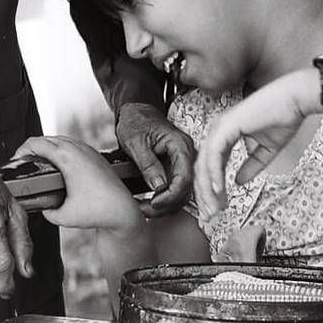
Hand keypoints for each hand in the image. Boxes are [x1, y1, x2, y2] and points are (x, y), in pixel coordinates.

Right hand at [11, 135, 145, 230]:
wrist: (123, 210)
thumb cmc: (97, 211)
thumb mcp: (62, 216)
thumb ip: (45, 211)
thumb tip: (40, 207)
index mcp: (67, 157)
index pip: (36, 143)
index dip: (21, 151)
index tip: (15, 162)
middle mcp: (78, 148)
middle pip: (46, 139)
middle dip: (31, 149)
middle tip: (22, 163)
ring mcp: (88, 149)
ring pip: (59, 140)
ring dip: (46, 148)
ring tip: (36, 163)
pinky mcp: (94, 154)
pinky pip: (71, 145)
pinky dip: (59, 150)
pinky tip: (55, 164)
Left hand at [115, 101, 195, 216]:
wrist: (136, 112)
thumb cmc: (136, 123)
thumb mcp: (136, 143)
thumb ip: (148, 164)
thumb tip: (158, 187)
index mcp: (181, 146)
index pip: (185, 177)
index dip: (171, 195)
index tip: (153, 203)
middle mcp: (187, 155)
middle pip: (186, 189)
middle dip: (167, 204)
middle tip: (145, 210)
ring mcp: (182, 163)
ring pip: (182, 193)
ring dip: (165, 205)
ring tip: (143, 209)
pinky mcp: (175, 169)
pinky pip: (175, 189)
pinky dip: (163, 199)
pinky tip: (148, 203)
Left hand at [195, 70, 316, 219]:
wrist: (296, 99)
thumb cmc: (284, 118)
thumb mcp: (266, 150)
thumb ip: (252, 166)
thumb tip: (239, 182)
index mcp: (224, 132)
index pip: (210, 165)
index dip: (210, 189)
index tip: (216, 208)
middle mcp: (218, 129)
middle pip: (202, 167)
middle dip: (204, 194)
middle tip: (209, 216)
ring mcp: (219, 127)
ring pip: (205, 164)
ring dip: (208, 189)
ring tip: (214, 209)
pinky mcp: (226, 126)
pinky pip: (214, 156)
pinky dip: (214, 175)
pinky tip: (218, 191)